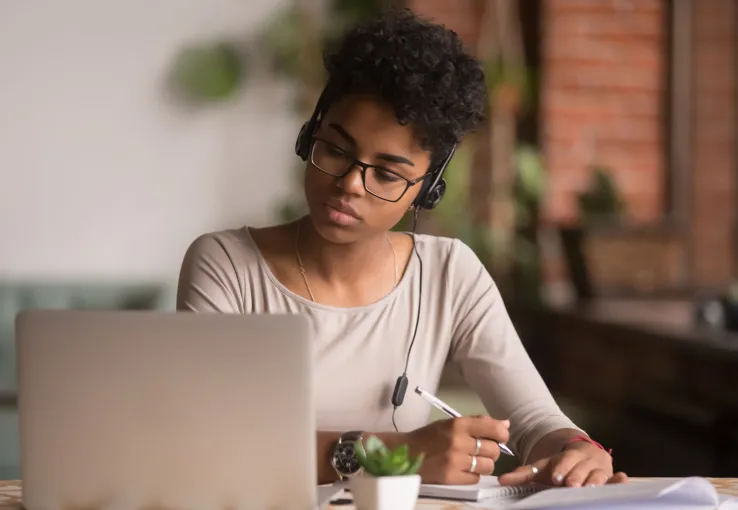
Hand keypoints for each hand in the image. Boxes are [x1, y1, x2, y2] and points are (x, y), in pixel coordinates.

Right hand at [403, 416, 510, 484]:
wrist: (405, 452)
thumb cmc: (429, 437)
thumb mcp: (450, 423)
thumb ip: (478, 422)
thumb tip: (505, 424)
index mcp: (458, 424)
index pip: (493, 428)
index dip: (501, 434)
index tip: (500, 437)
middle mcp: (458, 441)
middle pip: (493, 450)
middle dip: (490, 451)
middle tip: (479, 450)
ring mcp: (455, 461)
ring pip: (488, 466)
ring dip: (483, 464)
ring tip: (471, 461)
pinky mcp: (451, 477)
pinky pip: (476, 478)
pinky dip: (472, 475)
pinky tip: (462, 469)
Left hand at [498, 441, 627, 487]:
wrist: (583, 455)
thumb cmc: (561, 466)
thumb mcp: (543, 468)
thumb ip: (524, 474)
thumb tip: (501, 480)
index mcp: (568, 456)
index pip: (564, 461)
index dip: (562, 468)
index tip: (557, 477)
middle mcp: (585, 460)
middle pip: (581, 469)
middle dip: (577, 477)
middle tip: (571, 485)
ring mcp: (600, 468)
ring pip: (598, 475)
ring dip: (596, 480)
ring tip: (591, 488)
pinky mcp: (611, 476)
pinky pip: (616, 478)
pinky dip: (619, 480)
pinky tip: (623, 479)